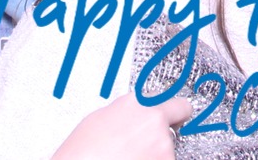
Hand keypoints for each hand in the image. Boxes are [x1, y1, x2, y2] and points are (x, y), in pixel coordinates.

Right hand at [51, 91, 192, 159]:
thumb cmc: (82, 151)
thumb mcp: (101, 118)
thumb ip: (126, 111)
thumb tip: (134, 113)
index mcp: (140, 103)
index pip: (175, 102)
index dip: (172, 113)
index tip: (174, 117)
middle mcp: (155, 121)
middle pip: (174, 126)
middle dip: (164, 133)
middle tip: (144, 144)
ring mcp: (162, 147)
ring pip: (167, 151)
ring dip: (155, 154)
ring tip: (129, 157)